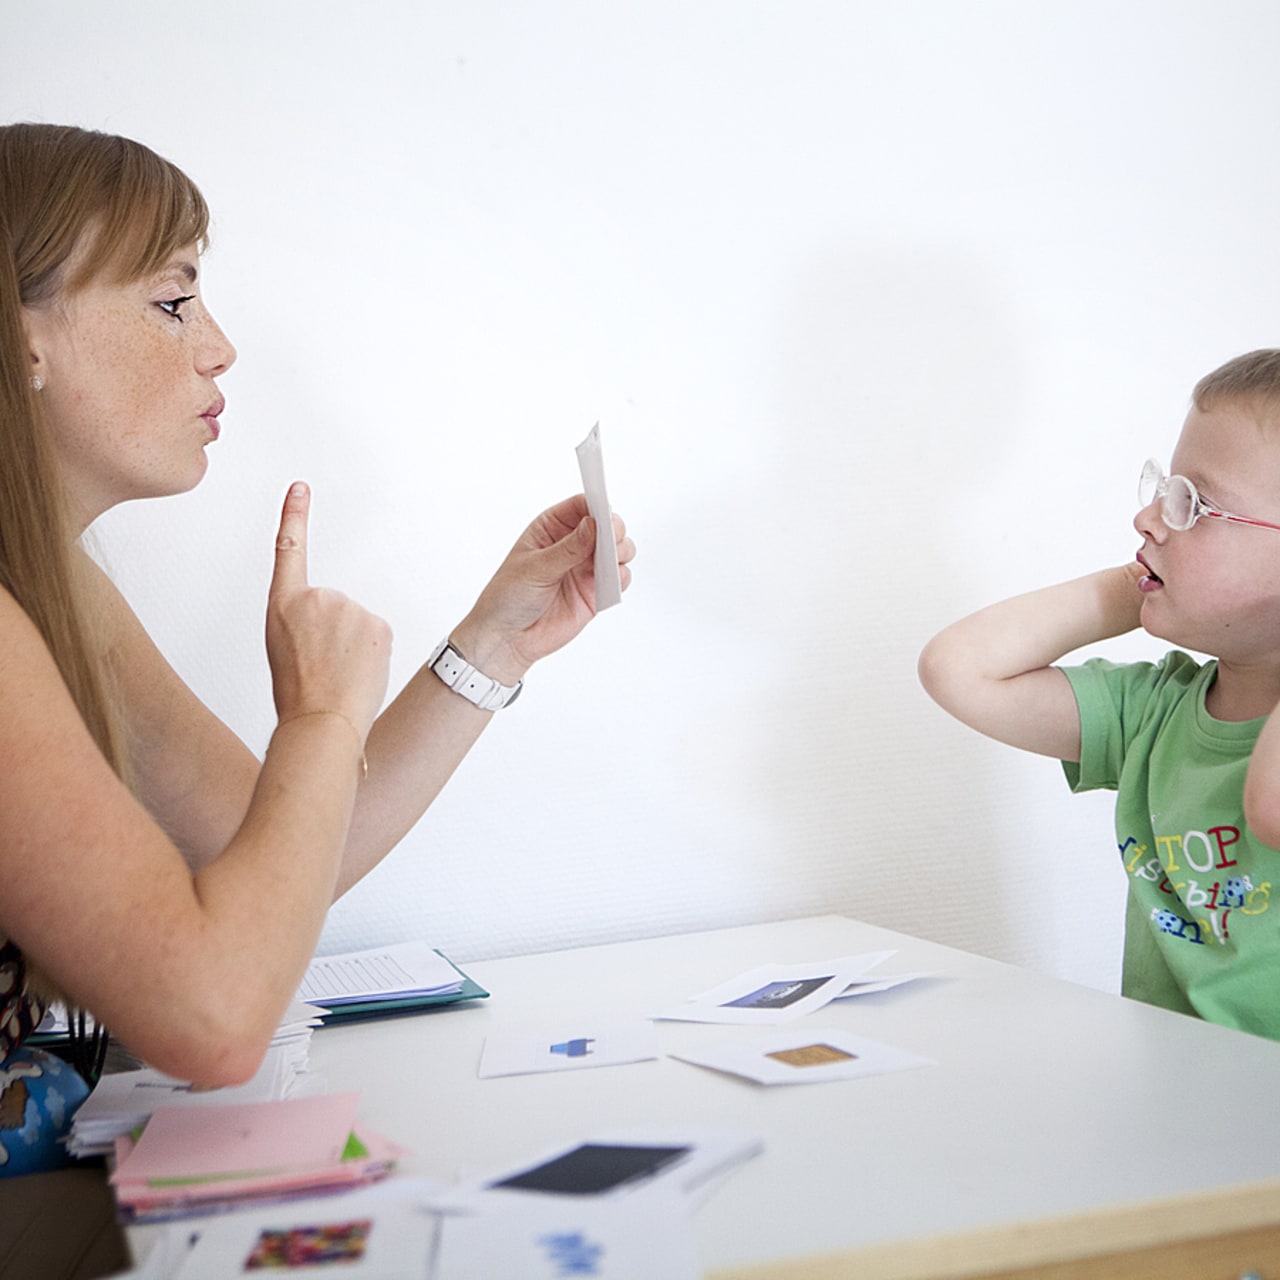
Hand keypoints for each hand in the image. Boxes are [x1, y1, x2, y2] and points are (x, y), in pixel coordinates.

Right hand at [266, 483, 391, 735]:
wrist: (322, 721)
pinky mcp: (377, 622)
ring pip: (357, 625)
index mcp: (283, 605)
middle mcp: (316, 598)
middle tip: (322, 666)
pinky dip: (371, 654)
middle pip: (334, 608)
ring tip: (338, 673)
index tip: (300, 488)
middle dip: (334, 634)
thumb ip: (306, 625)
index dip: (294, 516)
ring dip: (352, 647)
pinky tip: (357, 673)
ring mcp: (349, 608)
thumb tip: (333, 626)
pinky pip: (376, 636)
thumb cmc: (299, 694)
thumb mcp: (284, 651)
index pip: (289, 549)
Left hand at [449, 494, 635, 682]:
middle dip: (614, 530)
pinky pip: (620, 579)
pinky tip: (611, 582)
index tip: (605, 515)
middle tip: (611, 542)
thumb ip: (568, 549)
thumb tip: (593, 525)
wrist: (508, 638)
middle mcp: (572, 545)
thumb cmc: (508, 597)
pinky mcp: (596, 592)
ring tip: (611, 563)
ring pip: (618, 550)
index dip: (597, 506)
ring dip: (622, 552)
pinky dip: (622, 577)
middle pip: (606, 525)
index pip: (581, 506)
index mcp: (552, 528)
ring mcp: (585, 568)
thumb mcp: (535, 568)